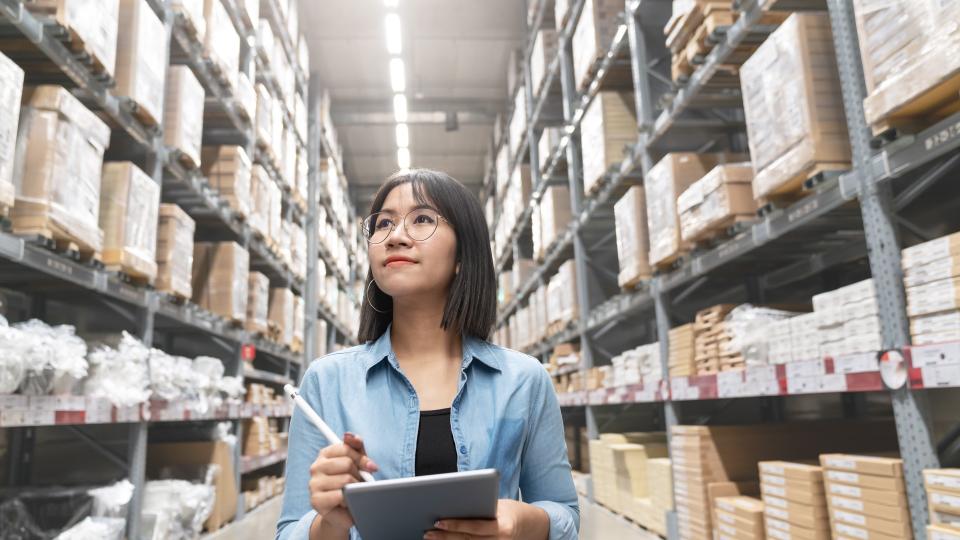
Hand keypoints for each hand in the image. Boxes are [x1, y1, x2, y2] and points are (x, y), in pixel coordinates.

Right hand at [308, 433, 377, 532]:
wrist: (343, 513)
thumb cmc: (351, 485)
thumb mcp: (357, 463)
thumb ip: (356, 447)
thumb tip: (349, 435)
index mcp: (325, 454)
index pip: (346, 448)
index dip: (361, 458)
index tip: (371, 467)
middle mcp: (316, 467)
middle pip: (347, 463)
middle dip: (359, 474)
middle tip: (360, 483)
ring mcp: (314, 483)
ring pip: (345, 480)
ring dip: (356, 488)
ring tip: (353, 493)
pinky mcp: (316, 500)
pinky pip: (340, 496)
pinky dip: (349, 500)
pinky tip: (347, 503)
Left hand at [424, 499, 548, 539]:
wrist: (534, 527)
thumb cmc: (512, 512)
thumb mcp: (500, 505)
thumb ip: (480, 509)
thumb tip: (452, 506)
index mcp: (502, 526)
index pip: (475, 527)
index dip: (456, 524)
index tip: (438, 520)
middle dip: (445, 537)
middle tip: (427, 531)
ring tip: (431, 537)